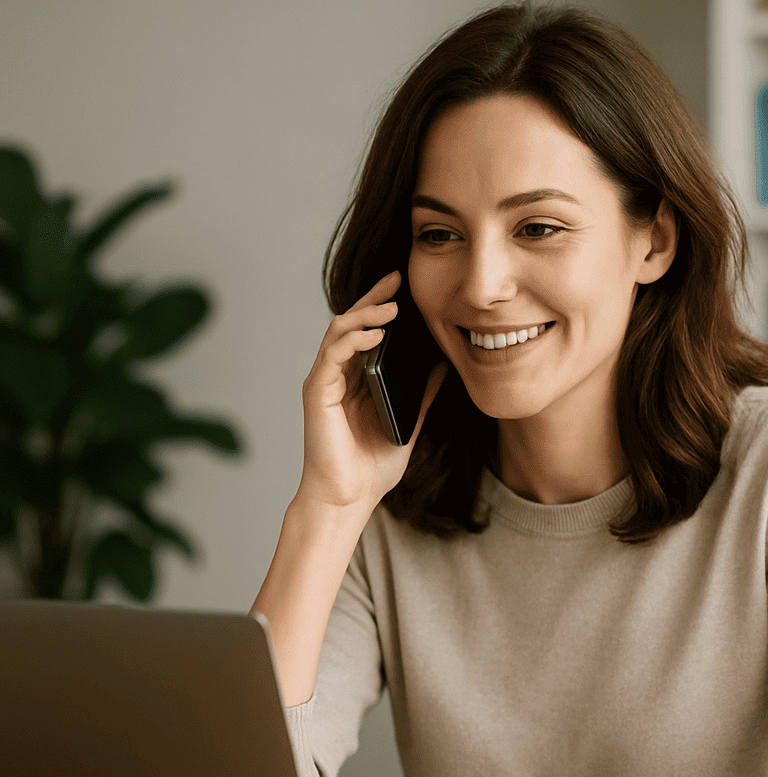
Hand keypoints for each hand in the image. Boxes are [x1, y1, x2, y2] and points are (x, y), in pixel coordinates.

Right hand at [298, 271, 446, 511]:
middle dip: (373, 298)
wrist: (349, 498)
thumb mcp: (409, 423)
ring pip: (339, 332)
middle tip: (396, 279)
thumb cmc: (372, 467)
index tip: (403, 286)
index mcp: (357, 380)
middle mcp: (338, 376)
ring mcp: (325, 382)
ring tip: (391, 307)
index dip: (382, 306)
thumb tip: (442, 366)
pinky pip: (332, 356)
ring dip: (365, 315)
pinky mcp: (317, 393)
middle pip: (351, 323)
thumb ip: (422, 395)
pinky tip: (376, 335)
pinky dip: (352, 340)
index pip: (367, 332)